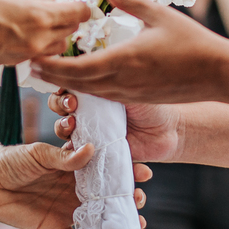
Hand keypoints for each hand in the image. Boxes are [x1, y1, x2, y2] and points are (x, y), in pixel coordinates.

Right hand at [0, 0, 89, 67]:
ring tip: (39, 16)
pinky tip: (21, 28)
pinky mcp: (14, 62)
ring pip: (58, 45)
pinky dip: (38, 41)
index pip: (80, 12)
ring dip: (56, 31)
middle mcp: (39, 39)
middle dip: (68, 15)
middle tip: (55, 0)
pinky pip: (38, 52)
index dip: (79, 0)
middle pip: (72, 29)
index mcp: (40, 16)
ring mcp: (27, 54)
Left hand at [0, 142, 149, 228]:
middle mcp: (74, 189)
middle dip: (126, 199)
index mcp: (74, 167)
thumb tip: (90, 150)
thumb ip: (64, 157)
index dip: (125, 170)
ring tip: (137, 228)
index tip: (144, 171)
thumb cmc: (11, 162)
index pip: (106, 169)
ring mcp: (66, 209)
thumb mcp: (39, 154)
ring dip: (117, 226)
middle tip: (140, 200)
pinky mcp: (55, 228)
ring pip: (98, 220)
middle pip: (107, 197)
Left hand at [31, 0, 228, 103]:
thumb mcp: (158, 14)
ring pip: (90, 92)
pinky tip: (84, 78)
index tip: (32, 58)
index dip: (50, 66)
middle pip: (77, 84)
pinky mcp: (139, 99)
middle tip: (31, 65)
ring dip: (68, 83)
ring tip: (50, 72)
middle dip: (52, 76)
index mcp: (122, 61)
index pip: (75, 69)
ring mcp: (130, 94)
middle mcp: (122, 82)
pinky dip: (88, 88)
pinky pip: (106, 96)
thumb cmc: (191, 42)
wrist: (218, 74)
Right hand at [50, 91, 180, 164]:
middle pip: (59, 108)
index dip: (61, 92)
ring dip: (63, 130)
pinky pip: (79, 158)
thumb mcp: (124, 88)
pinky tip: (86, 151)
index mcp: (92, 91)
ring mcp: (90, 133)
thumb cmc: (150, 104)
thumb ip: (101, 82)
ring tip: (73, 130)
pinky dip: (78, 156)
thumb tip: (78, 70)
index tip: (71, 96)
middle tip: (72, 109)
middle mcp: (88, 111)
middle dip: (59, 107)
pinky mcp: (96, 154)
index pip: (65, 87)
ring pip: (64, 132)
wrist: (169, 132)